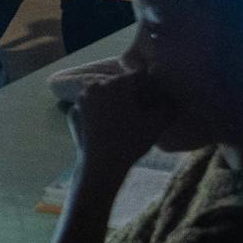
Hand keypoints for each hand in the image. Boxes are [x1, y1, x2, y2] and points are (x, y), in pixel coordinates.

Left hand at [52, 55, 169, 168]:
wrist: (101, 164)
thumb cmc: (131, 141)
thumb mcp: (157, 124)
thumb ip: (168, 107)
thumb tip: (170, 100)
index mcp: (118, 82)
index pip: (140, 77)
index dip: (150, 89)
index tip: (154, 103)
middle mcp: (97, 85)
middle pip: (121, 85)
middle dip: (132, 95)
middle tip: (140, 113)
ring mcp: (82, 98)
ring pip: (104, 95)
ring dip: (114, 103)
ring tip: (124, 121)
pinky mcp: (73, 112)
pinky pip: (92, 108)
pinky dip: (100, 113)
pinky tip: (108, 127)